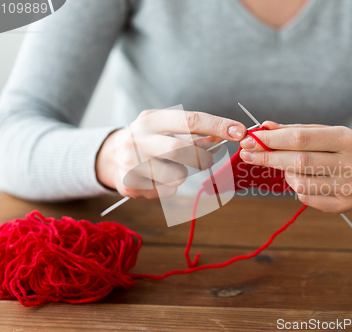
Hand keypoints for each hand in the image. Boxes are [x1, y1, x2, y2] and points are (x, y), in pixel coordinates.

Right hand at [96, 109, 245, 198]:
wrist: (110, 156)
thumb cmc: (150, 140)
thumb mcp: (167, 129)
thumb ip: (196, 133)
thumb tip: (227, 135)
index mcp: (151, 119)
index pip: (190, 120)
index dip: (218, 125)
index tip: (240, 131)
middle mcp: (138, 137)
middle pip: (182, 150)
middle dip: (202, 158)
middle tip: (207, 161)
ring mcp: (130, 162)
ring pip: (176, 176)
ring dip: (182, 175)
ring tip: (170, 169)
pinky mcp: (129, 184)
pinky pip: (165, 192)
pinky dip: (168, 188)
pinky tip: (155, 179)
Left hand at [239, 121, 351, 212]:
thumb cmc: (343, 146)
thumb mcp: (325, 132)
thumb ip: (294, 130)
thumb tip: (264, 127)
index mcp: (346, 139)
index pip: (301, 138)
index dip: (272, 140)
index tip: (250, 140)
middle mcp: (351, 163)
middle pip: (298, 162)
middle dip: (268, 157)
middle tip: (246, 154)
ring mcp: (349, 187)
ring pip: (300, 183)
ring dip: (285, 174)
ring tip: (288, 167)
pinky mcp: (344, 205)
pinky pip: (307, 198)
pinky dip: (297, 187)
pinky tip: (302, 179)